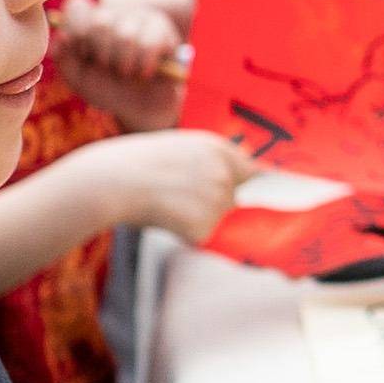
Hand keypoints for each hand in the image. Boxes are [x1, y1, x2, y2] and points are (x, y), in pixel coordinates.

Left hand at [56, 0, 189, 119]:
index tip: (83, 55)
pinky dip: (144, 65)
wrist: (141, 106)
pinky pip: (149, 44)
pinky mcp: (161, 27)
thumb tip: (62, 37)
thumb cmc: (108, 88)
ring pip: (125, 36)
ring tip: (127, 72)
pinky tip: (144, 72)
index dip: (78, 34)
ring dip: (124, 64)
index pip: (76, 7)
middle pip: (99, 24)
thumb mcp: (79, 79)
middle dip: (102, 55)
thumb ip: (64, 60)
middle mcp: (112, 12)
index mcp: (87, 20)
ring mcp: (137, 16)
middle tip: (108, 67)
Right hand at [76, 128, 248, 237]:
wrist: (109, 181)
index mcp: (218, 148)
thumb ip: (204, 161)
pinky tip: (161, 217)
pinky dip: (182, 233)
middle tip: (173, 194)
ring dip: (193, 218)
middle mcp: (224, 173)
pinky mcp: (204, 225)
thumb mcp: (175, 147)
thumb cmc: (132, 161)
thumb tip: (227, 183)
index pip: (254, 171)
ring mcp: (217, 200)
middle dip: (210, 203)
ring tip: (162, 202)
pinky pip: (198, 235)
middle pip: (231, 199)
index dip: (257, 184)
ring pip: (213, 218)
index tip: (274, 193)